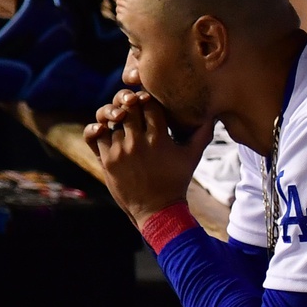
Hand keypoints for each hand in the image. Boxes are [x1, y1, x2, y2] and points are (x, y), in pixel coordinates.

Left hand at [84, 89, 210, 226]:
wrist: (157, 210)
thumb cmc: (176, 181)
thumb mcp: (192, 158)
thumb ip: (202, 134)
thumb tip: (212, 116)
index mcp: (159, 139)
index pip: (149, 104)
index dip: (147, 97)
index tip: (147, 100)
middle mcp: (138, 142)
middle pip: (128, 107)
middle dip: (129, 102)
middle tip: (131, 104)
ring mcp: (121, 151)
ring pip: (110, 119)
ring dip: (114, 117)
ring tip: (120, 120)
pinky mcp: (107, 160)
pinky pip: (94, 135)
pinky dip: (97, 129)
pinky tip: (104, 129)